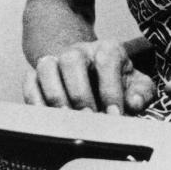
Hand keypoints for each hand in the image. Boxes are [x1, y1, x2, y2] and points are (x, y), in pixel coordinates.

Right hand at [23, 38, 155, 114]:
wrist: (93, 72)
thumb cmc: (117, 81)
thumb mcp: (136, 84)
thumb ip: (141, 93)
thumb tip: (133, 103)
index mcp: (108, 49)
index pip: (107, 61)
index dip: (110, 90)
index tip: (114, 115)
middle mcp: (79, 51)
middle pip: (72, 61)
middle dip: (80, 94)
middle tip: (89, 119)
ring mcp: (56, 60)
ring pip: (47, 68)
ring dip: (55, 96)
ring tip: (67, 120)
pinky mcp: (38, 74)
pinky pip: (29, 82)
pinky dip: (35, 101)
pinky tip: (47, 120)